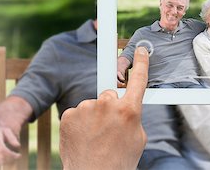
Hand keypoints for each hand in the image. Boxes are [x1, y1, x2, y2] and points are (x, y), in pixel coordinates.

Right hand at [0, 122, 20, 164]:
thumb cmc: (1, 130)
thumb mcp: (7, 131)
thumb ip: (12, 138)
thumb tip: (18, 146)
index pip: (3, 150)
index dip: (11, 154)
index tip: (19, 155)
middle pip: (1, 156)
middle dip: (11, 158)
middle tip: (19, 156)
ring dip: (8, 160)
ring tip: (16, 157)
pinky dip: (4, 161)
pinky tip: (10, 158)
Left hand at [60, 47, 148, 169]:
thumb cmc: (119, 161)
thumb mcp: (138, 138)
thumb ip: (133, 116)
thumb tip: (126, 108)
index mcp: (129, 110)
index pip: (138, 79)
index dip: (141, 63)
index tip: (140, 51)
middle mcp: (107, 104)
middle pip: (110, 94)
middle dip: (110, 107)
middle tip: (109, 127)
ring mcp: (86, 108)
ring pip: (93, 105)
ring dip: (94, 116)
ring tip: (94, 136)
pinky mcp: (68, 115)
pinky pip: (77, 112)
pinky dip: (79, 122)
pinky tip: (83, 136)